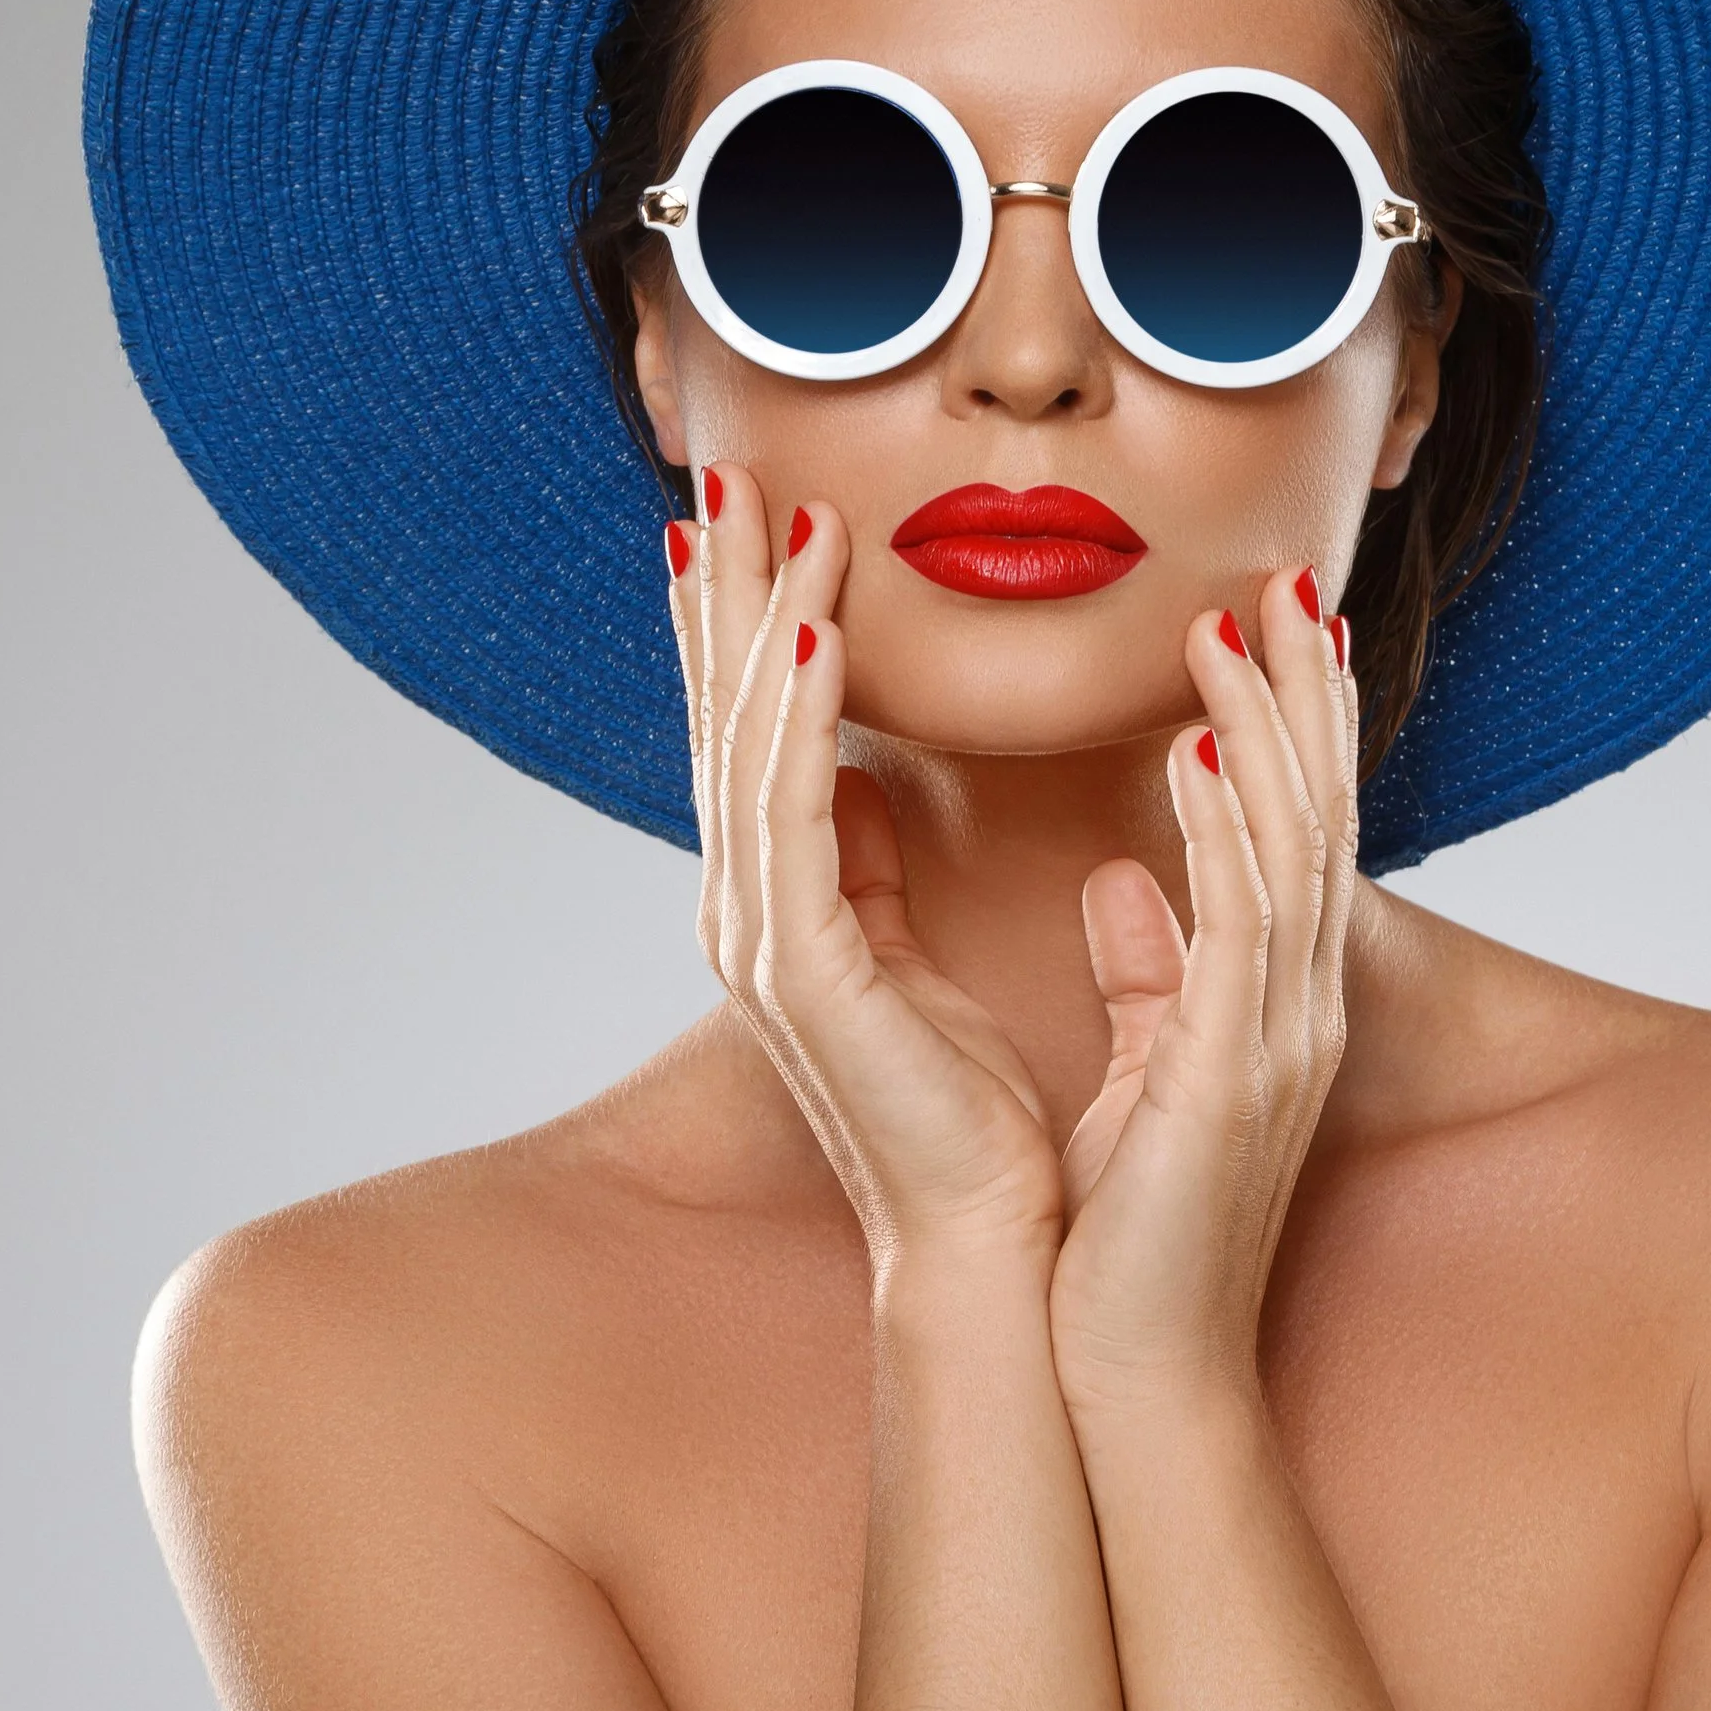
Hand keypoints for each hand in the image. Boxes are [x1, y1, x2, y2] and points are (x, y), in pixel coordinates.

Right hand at [669, 465, 1066, 1278]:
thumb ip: (869, 863)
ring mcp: (761, 940)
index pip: (756, 728)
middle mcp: (751, 908)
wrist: (992, 1240)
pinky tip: (811, 643)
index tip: (756, 517)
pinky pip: (791, 820)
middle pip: (726, 713)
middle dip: (721, 590)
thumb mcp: (911, 954)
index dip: (746, 619)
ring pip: (748, 745)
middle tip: (717, 470)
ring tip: (776, 519)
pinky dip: (797, 726)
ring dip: (761, 624)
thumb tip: (857, 777)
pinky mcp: (800, 974)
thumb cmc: (966, 1109)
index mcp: (784, 901)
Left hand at [1049, 568, 1358, 1422]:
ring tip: (1235, 627)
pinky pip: (1241, 931)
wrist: (1135, 1370)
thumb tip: (1123, 880)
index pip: (1290, 827)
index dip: (1287, 720)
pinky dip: (1225, 836)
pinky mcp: (1234, 1076)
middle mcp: (1296, 1001)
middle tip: (1288, 582)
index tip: (1264, 620)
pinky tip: (1195, 758)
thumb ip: (1147, 972)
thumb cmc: (1135, 1228)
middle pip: (1317, 814)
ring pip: (1292, 849)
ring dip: (1265, 732)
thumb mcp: (1144, 1072)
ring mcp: (1279, 1036)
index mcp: (1269, 995)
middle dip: (1303, 694)